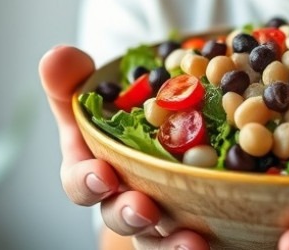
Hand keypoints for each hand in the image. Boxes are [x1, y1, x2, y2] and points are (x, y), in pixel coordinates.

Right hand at [40, 45, 209, 249]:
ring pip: (163, 242)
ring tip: (193, 243)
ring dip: (174, 245)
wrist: (178, 127)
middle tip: (146, 210)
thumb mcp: (97, 97)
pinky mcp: (202, 229)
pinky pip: (206, 242)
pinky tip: (232, 238)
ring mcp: (164, 223)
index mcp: (96, 172)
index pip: (83, 182)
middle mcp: (127, 203)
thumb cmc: (125, 120)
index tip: (102, 174)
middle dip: (131, 215)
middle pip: (123, 217)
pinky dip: (217, 243)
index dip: (88, 182)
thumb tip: (56, 57)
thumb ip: (72, 80)